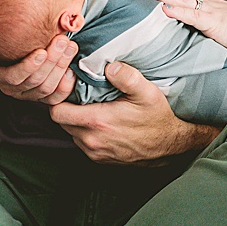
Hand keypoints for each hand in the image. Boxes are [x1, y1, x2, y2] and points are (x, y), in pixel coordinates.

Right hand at [0, 26, 75, 104]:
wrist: (9, 43)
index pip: (13, 77)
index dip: (28, 66)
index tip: (41, 51)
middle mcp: (13, 88)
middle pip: (35, 82)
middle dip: (52, 61)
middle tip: (63, 41)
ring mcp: (29, 93)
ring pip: (47, 88)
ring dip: (61, 67)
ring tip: (70, 46)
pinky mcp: (44, 95)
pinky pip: (56, 97)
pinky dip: (67, 85)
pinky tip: (72, 67)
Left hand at [48, 61, 216, 163]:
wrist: (170, 146)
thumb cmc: (158, 118)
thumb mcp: (147, 92)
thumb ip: (127, 76)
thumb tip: (109, 66)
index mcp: (97, 122)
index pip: (57, 111)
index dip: (59, 97)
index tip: (70, 86)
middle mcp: (91, 140)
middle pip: (61, 121)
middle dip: (66, 106)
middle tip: (79, 93)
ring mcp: (95, 152)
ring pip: (71, 132)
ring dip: (76, 119)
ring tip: (90, 106)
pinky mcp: (100, 159)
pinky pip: (82, 142)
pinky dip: (85, 131)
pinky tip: (100, 121)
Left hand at [139, 0, 226, 56]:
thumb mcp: (220, 24)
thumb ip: (205, 23)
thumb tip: (191, 28)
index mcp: (206, 5)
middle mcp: (205, 4)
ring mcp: (209, 11)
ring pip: (181, 0)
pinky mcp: (213, 22)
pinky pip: (192, 15)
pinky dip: (178, 11)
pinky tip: (165, 9)